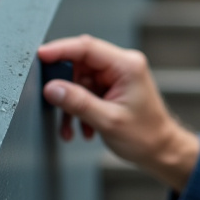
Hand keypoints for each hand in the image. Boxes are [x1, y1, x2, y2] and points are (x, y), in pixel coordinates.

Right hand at [38, 35, 199, 190]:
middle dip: (64, 86)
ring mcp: (117, 76)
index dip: (60, 50)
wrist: (160, 151)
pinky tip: (82, 129)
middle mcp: (122, 65)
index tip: (39, 56)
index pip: (87, 47)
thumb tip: (52, 88)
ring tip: (70, 127)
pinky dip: (78, 109)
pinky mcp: (112, 88)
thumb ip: (78, 102)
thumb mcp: (107, 121)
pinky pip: (85, 91)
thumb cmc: (145, 136)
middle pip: (80, 64)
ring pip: (80, 81)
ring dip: (71, 105)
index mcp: (127, 65)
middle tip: (53, 103)